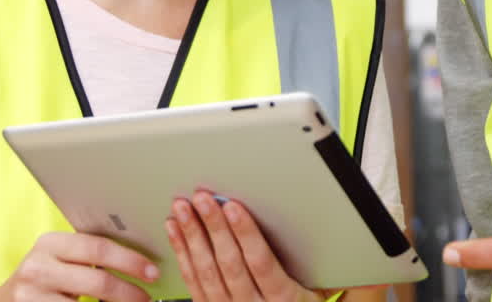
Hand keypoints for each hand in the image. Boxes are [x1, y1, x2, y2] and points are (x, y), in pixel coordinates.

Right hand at [0, 231, 157, 301]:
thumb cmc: (42, 277)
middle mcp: (38, 267)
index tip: (154, 272)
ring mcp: (32, 296)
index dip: (130, 261)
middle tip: (147, 298)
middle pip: (98, 280)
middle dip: (129, 291)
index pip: (99, 248)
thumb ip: (88, 253)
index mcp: (50, 243)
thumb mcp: (58, 258)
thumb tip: (140, 258)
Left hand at [167, 190, 322, 301]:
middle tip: (202, 199)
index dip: (245, 233)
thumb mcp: (315, 287)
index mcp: (282, 299)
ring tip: (183, 209)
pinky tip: (175, 231)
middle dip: (213, 228)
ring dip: (192, 237)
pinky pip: (192, 281)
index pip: (261, 263)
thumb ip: (312, 261)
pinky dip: (182, 253)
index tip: (233, 207)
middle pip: (229, 264)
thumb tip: (313, 221)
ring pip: (205, 272)